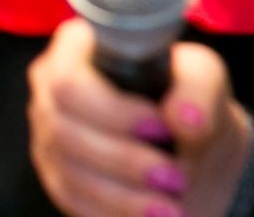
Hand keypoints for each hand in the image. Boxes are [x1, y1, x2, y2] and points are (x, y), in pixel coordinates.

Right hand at [27, 20, 253, 216]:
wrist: (195, 151)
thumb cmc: (188, 102)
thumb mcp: (204, 80)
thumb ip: (198, 90)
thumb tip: (185, 120)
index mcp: (75, 53)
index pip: (66, 80)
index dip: (112, 110)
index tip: (162, 127)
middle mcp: (50, 93)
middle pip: (64, 129)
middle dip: (123, 158)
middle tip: (176, 175)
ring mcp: (49, 138)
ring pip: (71, 171)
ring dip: (126, 194)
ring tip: (174, 205)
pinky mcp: (59, 180)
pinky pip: (75, 202)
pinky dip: (119, 212)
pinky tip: (154, 214)